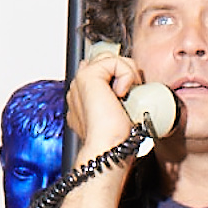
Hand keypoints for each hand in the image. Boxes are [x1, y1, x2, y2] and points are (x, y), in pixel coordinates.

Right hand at [69, 51, 149, 167]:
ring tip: (126, 95)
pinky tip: (121, 94)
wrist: (109, 150)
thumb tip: (129, 93)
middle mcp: (78, 88)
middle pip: (106, 60)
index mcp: (82, 99)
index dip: (118, 75)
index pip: (100, 70)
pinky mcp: (87, 77)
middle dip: (124, 71)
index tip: (127, 95)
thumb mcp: (119, 117)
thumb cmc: (116, 141)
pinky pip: (115, 61)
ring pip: (110, 57)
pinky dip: (126, 75)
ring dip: (127, 73)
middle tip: (130, 95)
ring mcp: (80, 82)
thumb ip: (117, 102)